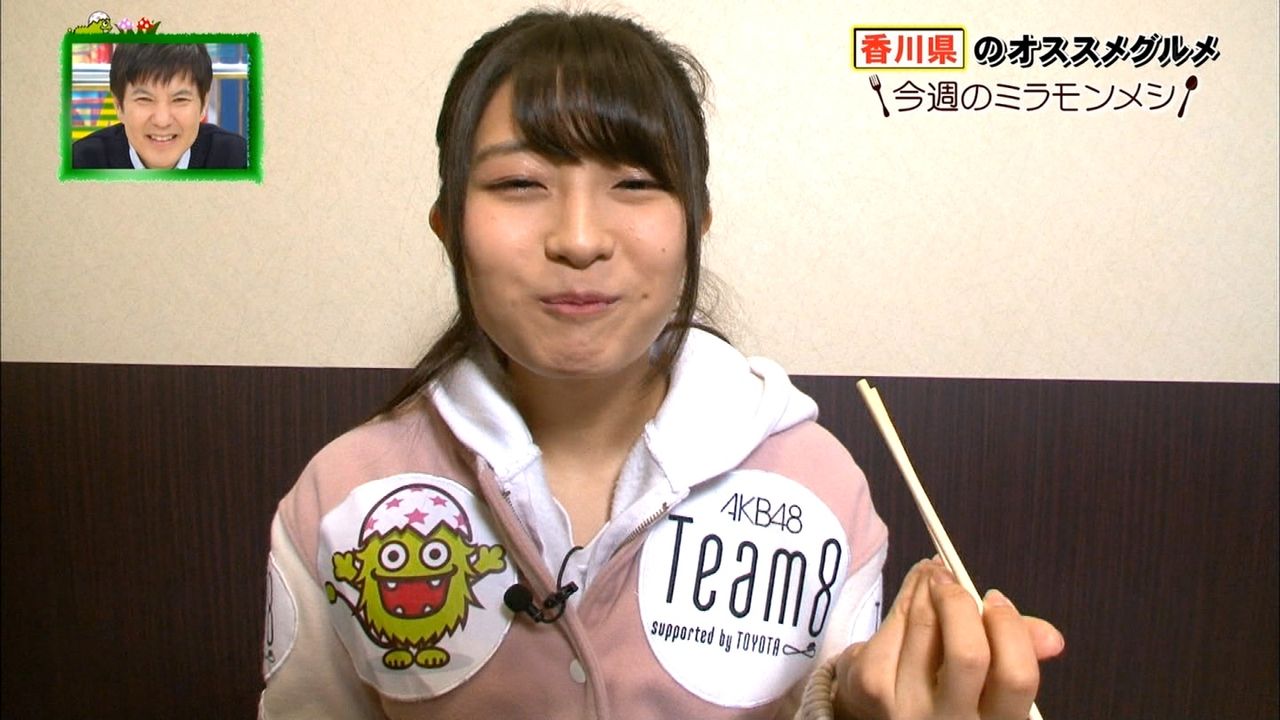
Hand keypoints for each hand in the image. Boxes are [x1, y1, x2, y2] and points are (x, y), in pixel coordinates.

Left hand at [833, 558, 1063, 719]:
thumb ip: (1018, 652)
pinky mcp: (874, 686)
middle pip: (968, 654)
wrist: (877, 709)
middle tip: (953, 578)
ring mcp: (908, 707)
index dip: (1008, 628)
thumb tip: (1053, 638)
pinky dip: (906, 595)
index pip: (1015, 676)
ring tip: (933, 574)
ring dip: (928, 587)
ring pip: (924, 628)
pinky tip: (914, 589)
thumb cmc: (945, 688)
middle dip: (961, 604)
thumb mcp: (987, 681)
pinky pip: (894, 625)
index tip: (995, 599)